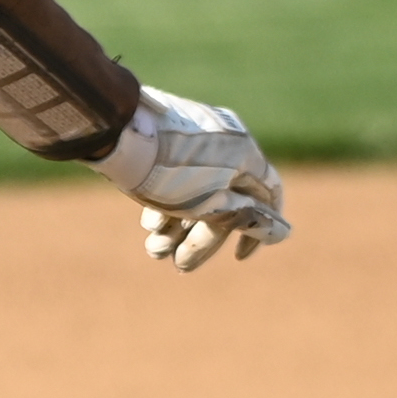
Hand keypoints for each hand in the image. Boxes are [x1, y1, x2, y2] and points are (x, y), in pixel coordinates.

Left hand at [97, 85, 284, 272]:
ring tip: (155, 250)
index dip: (259, 230)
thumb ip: (245, 219)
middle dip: (200, 237)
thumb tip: (279, 233)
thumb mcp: (211, 204)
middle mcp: (225, 142)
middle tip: (179, 266)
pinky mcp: (166, 138)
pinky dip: (165, 202)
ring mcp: (195, 137)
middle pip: (224, 199)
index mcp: (247, 153)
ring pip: (194, 190)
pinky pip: (174, 176)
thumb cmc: (169, 172)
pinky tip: (149, 224)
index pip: (269, 195)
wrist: (116, 131)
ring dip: (177, 226)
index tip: (239, 256)